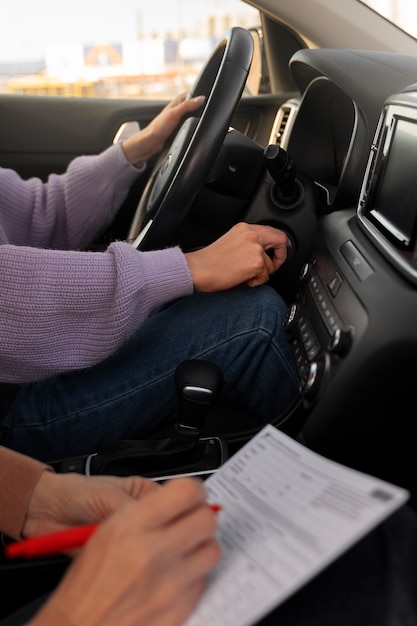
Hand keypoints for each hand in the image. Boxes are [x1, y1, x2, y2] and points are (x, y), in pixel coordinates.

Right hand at [31, 478, 220, 625]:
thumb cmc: (87, 583)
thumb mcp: (106, 531)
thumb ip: (146, 510)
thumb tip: (181, 498)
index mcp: (130, 527)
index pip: (187, 492)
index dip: (193, 491)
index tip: (191, 496)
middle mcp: (151, 554)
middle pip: (207, 520)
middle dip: (201, 517)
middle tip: (191, 521)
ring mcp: (168, 586)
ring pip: (212, 550)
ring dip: (201, 547)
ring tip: (183, 551)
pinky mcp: (179, 611)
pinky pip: (204, 581)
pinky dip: (193, 577)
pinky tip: (173, 578)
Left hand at [121, 92, 204, 165]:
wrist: (152, 142)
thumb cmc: (159, 127)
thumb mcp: (175, 113)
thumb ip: (188, 105)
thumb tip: (201, 99)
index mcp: (179, 100)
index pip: (194, 92)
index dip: (201, 94)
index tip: (209, 98)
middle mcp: (180, 107)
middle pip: (196, 104)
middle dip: (202, 106)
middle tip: (208, 110)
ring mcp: (182, 117)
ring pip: (195, 114)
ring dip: (199, 116)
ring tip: (203, 118)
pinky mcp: (182, 126)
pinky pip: (193, 123)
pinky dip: (196, 124)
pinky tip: (197, 127)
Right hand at [185, 222, 289, 290]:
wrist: (198, 270)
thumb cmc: (209, 261)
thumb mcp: (231, 242)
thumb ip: (248, 242)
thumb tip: (263, 251)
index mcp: (244, 228)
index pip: (272, 230)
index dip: (277, 244)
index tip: (276, 253)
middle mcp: (251, 234)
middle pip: (281, 239)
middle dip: (281, 256)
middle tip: (273, 266)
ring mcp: (255, 248)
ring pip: (270, 264)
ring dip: (261, 273)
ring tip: (245, 275)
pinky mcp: (256, 263)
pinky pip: (265, 277)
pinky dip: (256, 282)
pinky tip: (242, 279)